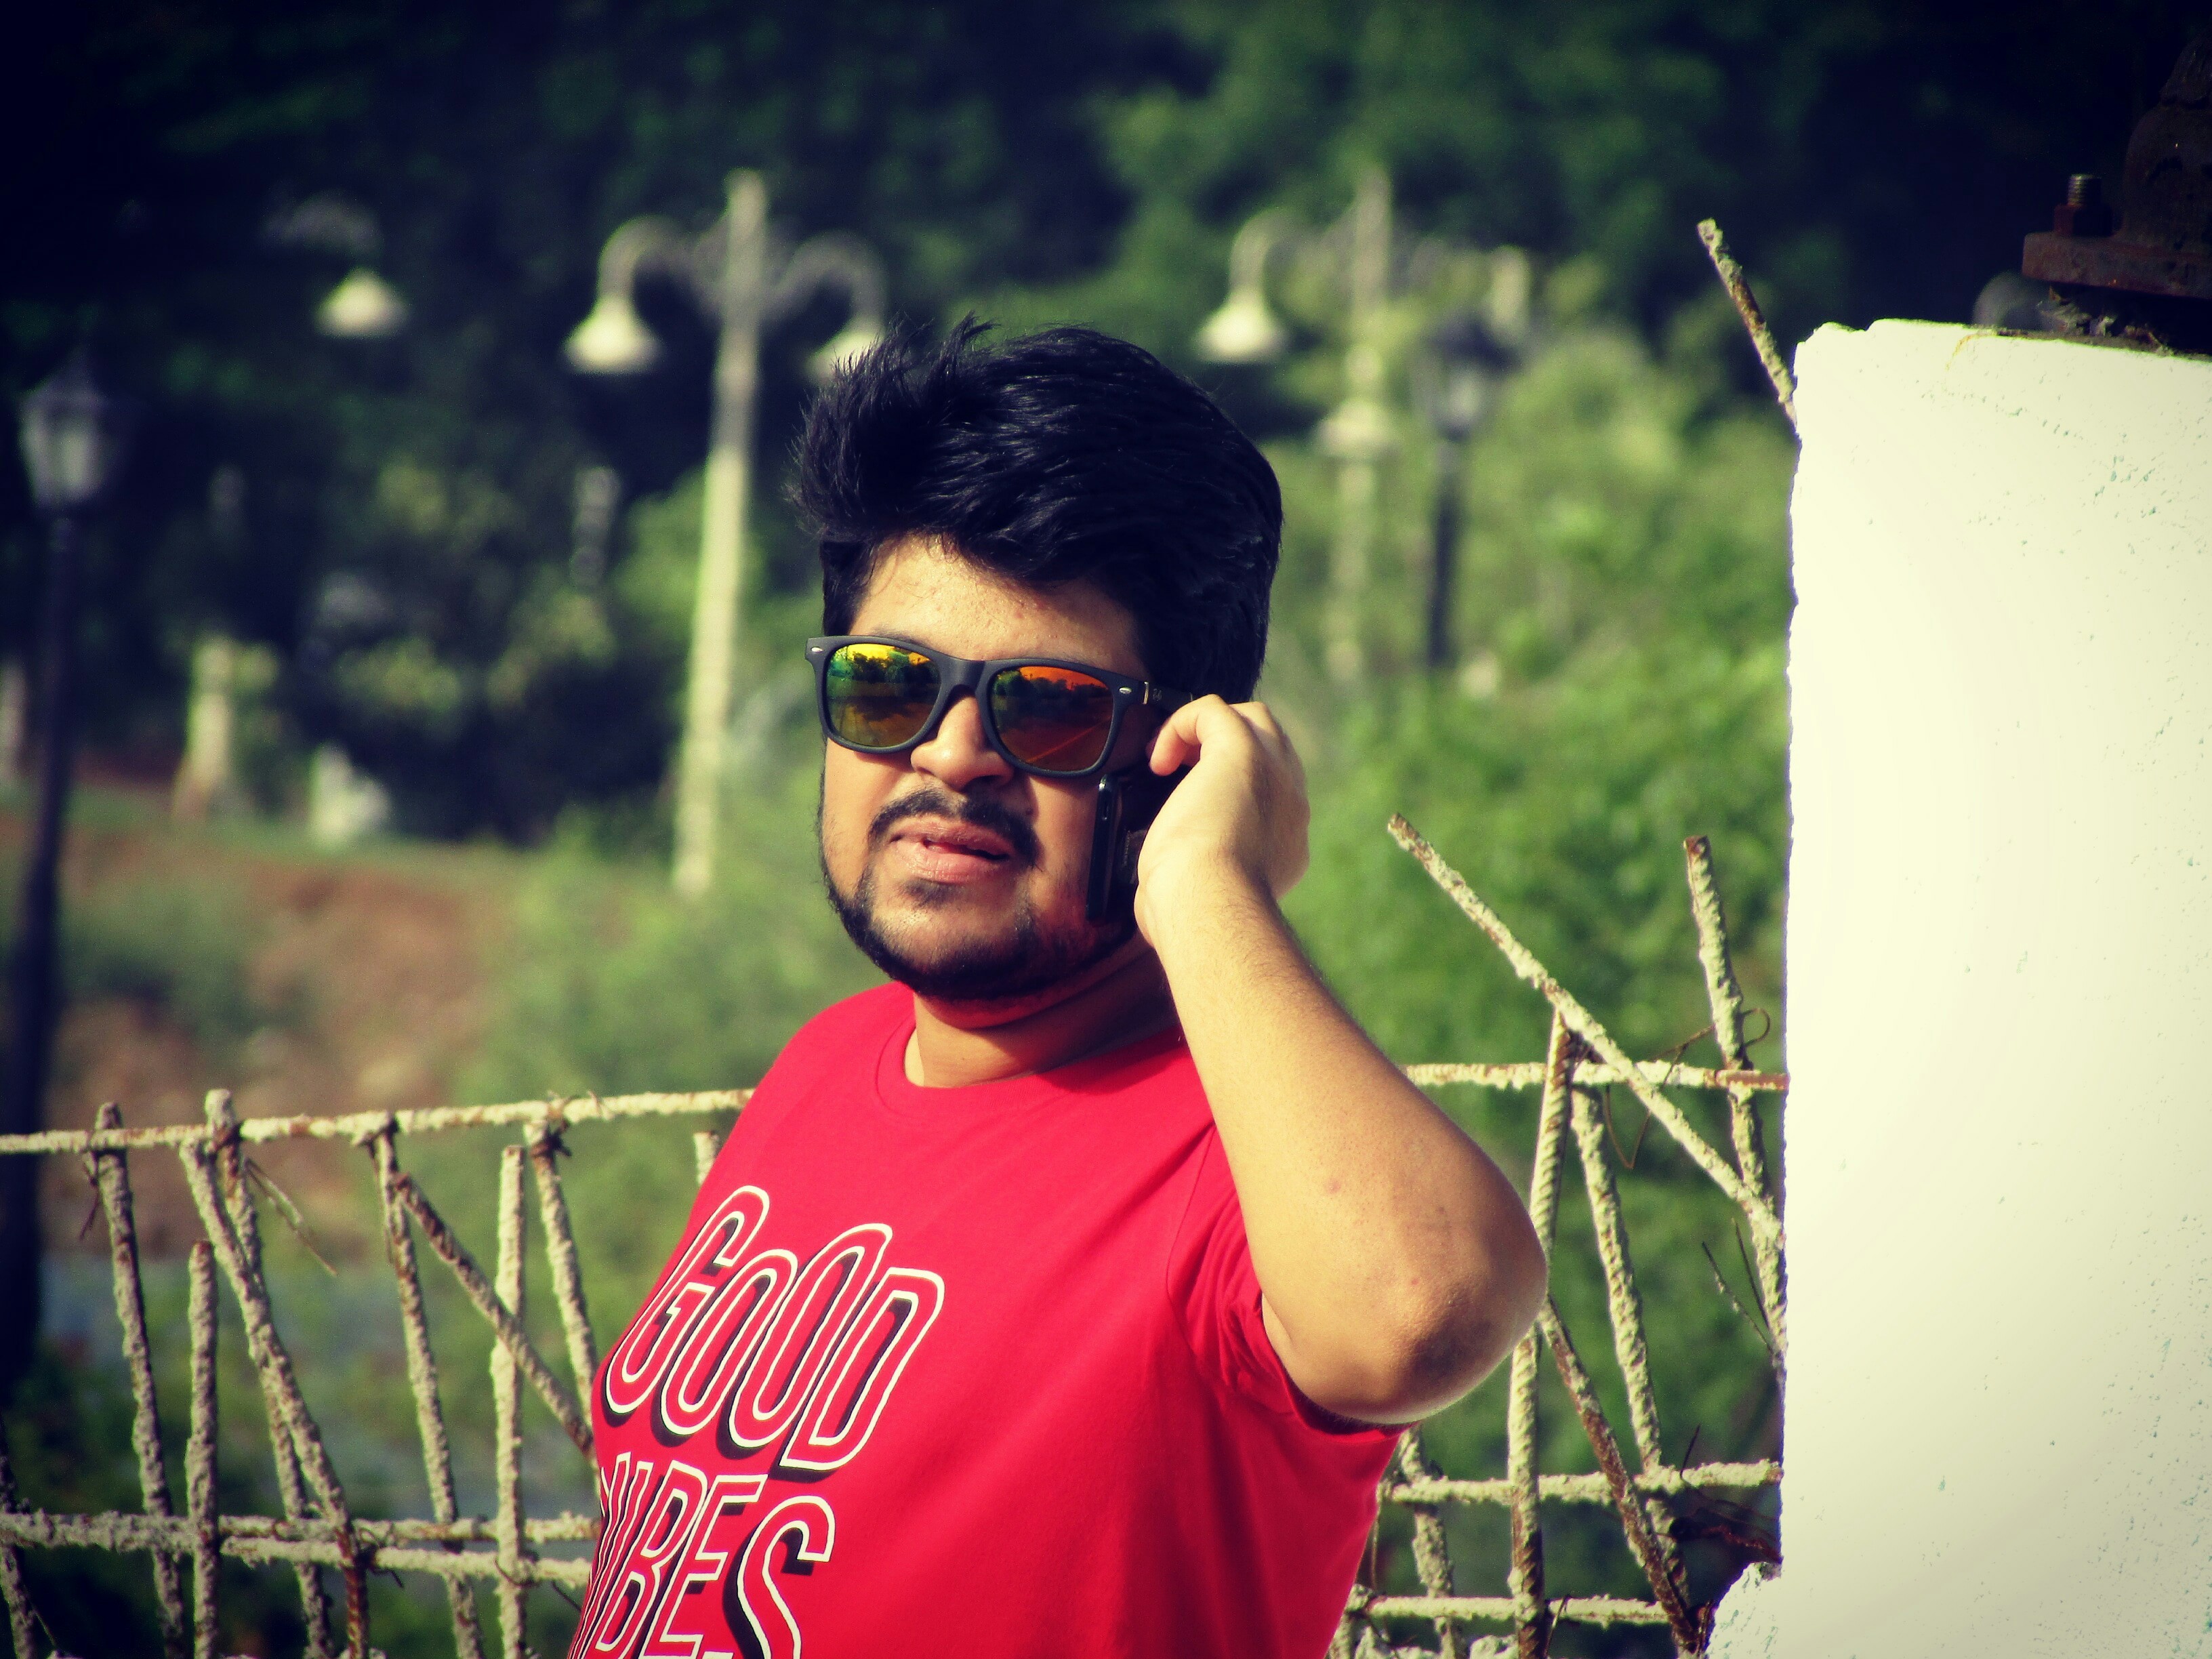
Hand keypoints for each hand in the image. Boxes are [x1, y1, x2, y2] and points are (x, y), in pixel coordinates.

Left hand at [1133, 696, 1309, 943]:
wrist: (1211, 906)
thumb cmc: (1195, 917)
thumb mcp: (1200, 904)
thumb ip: (1191, 892)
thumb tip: (1152, 901)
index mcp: (1288, 844)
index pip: (1274, 796)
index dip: (1235, 792)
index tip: (1197, 809)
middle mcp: (1292, 805)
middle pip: (1275, 747)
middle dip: (1229, 750)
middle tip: (1185, 772)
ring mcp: (1275, 774)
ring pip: (1254, 719)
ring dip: (1209, 731)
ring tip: (1170, 760)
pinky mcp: (1243, 751)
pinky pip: (1213, 711)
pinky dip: (1181, 723)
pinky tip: (1158, 758)